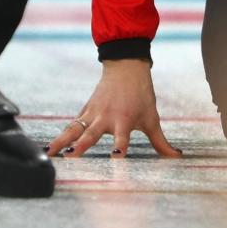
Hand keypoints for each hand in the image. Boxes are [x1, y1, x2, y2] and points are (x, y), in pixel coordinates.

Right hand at [47, 58, 181, 158]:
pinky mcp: (85, 110)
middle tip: (70, 157)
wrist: (126, 68)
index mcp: (125, 121)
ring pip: (75, 129)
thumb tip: (176, 157)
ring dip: (62, 140)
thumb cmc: (141, 96)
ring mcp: (93, 113)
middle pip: (92, 134)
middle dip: (81, 146)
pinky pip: (73, 124)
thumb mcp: (152, 118)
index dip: (120, 150)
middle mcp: (106, 118)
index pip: (123, 139)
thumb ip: (160, 142)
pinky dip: (63, 135)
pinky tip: (52, 147)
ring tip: (50, 153)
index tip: (115, 159)